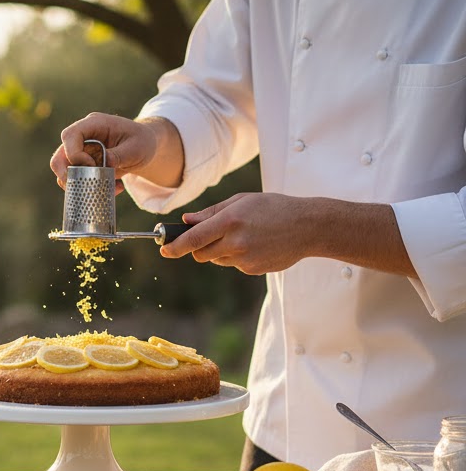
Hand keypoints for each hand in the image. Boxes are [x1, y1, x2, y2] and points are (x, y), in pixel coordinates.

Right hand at [50, 112, 161, 190]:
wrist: (146, 147)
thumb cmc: (142, 141)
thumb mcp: (137, 147)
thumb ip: (120, 154)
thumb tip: (104, 164)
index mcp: (94, 124)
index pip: (70, 135)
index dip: (74, 153)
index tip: (91, 165)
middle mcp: (83, 137)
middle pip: (59, 155)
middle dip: (65, 174)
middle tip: (81, 185)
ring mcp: (82, 151)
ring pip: (64, 171)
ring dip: (79, 184)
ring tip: (105, 187)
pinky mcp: (84, 165)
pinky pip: (77, 179)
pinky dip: (89, 188)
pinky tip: (113, 187)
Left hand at [159, 192, 310, 273]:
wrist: (308, 227)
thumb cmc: (273, 208)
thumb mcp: (241, 201)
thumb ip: (211, 212)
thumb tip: (186, 221)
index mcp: (230, 221)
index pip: (193, 238)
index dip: (175, 246)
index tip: (164, 250)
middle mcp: (236, 242)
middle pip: (201, 254)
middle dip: (197, 248)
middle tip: (207, 236)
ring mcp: (245, 258)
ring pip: (217, 260)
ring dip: (219, 251)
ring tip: (241, 235)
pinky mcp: (253, 269)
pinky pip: (234, 264)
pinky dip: (236, 256)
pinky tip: (255, 244)